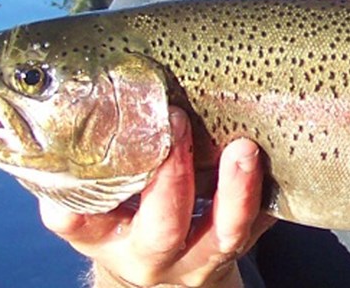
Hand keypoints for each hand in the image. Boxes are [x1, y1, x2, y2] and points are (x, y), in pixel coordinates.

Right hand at [39, 106, 275, 286]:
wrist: (162, 259)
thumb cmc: (125, 212)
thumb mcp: (98, 196)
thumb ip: (89, 161)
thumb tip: (84, 88)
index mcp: (102, 236)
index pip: (78, 220)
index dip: (81, 201)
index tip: (94, 154)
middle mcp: (148, 255)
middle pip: (160, 229)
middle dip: (171, 177)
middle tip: (177, 122)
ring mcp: (197, 260)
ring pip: (222, 236)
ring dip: (236, 192)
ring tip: (242, 149)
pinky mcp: (234, 251)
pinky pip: (257, 229)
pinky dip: (264, 197)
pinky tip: (271, 163)